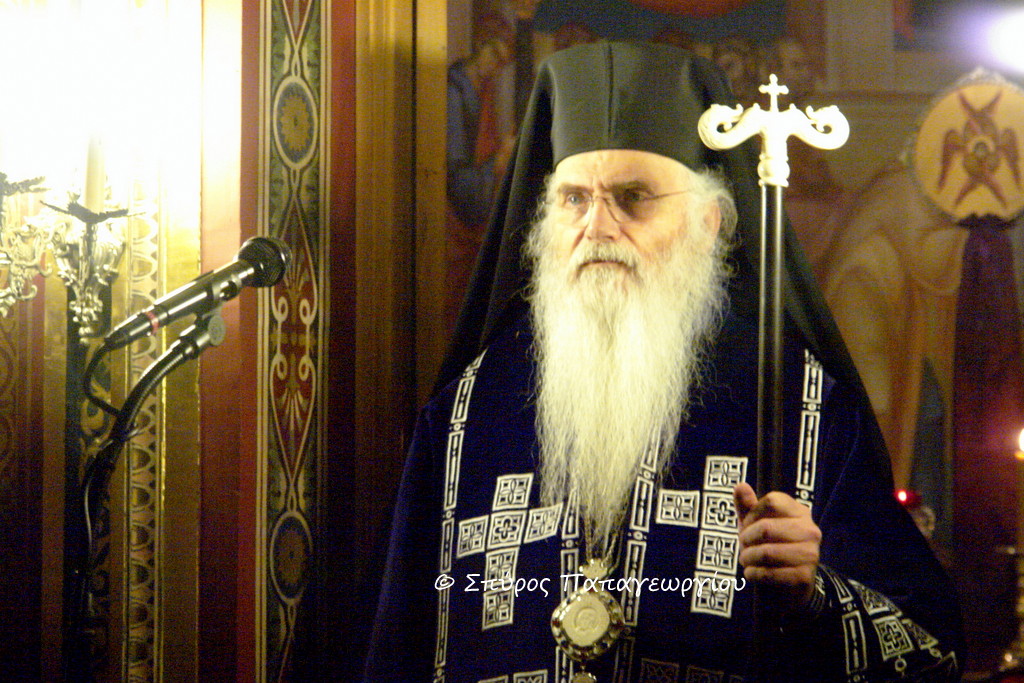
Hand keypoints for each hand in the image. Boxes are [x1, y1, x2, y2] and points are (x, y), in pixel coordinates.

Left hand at [733, 482, 820, 614]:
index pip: (771, 501)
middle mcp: (810, 530)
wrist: (787, 581)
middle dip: (746, 539)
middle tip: (743, 546)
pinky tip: (751, 572)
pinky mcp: (805, 576)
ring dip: (748, 558)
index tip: (747, 525)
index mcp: (799, 511)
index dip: (752, 514)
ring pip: (767, 552)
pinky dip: (754, 574)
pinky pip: (770, 573)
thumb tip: (740, 486)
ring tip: (746, 559)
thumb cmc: (768, 544)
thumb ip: (747, 505)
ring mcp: (810, 554)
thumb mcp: (754, 522)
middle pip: (766, 527)